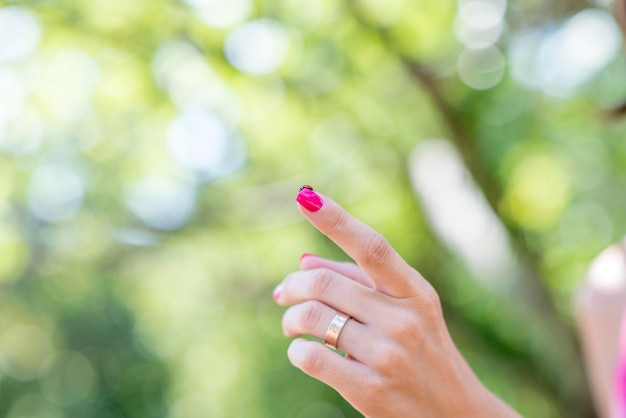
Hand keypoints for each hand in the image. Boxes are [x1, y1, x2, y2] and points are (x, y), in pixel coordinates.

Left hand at [273, 187, 520, 417]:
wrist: (454, 414)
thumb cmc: (423, 351)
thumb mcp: (405, 311)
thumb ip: (357, 282)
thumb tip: (304, 262)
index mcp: (415, 292)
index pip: (372, 247)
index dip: (336, 220)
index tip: (306, 196)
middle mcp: (403, 319)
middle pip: (324, 284)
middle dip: (293, 286)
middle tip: (284, 294)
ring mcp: (387, 356)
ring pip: (312, 318)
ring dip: (291, 318)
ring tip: (292, 324)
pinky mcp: (369, 390)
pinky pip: (310, 357)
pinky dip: (297, 350)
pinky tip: (303, 351)